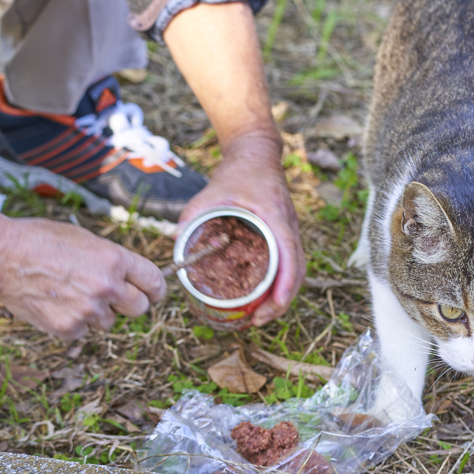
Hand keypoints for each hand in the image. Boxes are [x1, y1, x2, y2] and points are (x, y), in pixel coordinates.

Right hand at [0, 217, 165, 338]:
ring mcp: (88, 310)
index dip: (155, 289)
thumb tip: (133, 279)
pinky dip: (73, 322)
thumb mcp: (86, 240)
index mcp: (116, 260)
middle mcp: (107, 287)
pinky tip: (56, 303)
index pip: (155, 282)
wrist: (1, 255)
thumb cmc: (41, 241)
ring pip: (109, 322)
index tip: (152, 293)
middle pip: (140, 308)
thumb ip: (113, 261)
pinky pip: (83, 331)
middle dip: (129, 304)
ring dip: (97, 313)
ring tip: (71, 293)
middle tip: (111, 296)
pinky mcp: (68, 328)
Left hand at [178, 131, 303, 325]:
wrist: (257, 154)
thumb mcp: (212, 192)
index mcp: (276, 217)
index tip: (273, 305)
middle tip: (260, 319)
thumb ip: (193, 215)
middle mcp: (288, 227)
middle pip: (297, 271)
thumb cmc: (238, 173)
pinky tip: (265, 295)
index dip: (285, 284)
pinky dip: (281, 283)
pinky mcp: (286, 235)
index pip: (290, 256)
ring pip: (297, 271)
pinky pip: (290, 264)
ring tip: (262, 315)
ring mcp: (291, 231)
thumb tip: (177, 243)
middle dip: (282, 300)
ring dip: (283, 295)